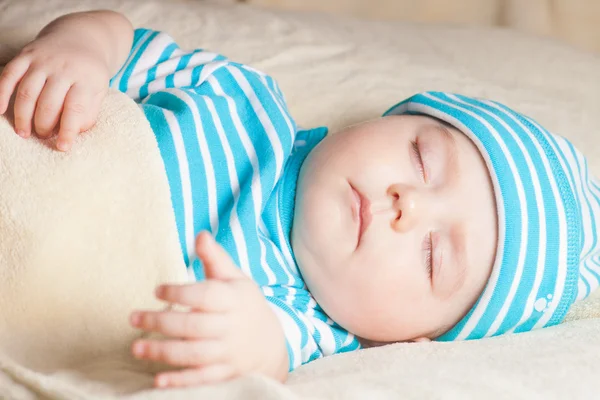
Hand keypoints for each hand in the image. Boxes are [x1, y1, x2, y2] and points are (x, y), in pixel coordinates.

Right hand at [0, 33, 109, 150]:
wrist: (82, 37)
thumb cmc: (90, 73)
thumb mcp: (98, 91)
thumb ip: (89, 112)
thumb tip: (75, 132)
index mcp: (86, 79)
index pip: (75, 109)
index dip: (67, 131)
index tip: (62, 148)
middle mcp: (64, 68)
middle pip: (48, 103)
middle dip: (43, 125)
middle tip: (42, 137)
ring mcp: (43, 60)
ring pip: (27, 92)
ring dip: (23, 116)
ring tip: (24, 133)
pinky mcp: (26, 55)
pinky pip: (9, 75)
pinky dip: (2, 93)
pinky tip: (1, 111)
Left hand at [130, 232, 288, 387]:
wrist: (270, 344)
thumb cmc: (244, 304)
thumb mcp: (235, 279)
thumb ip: (215, 258)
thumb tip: (200, 234)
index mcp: (234, 299)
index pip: (206, 295)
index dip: (180, 292)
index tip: (156, 290)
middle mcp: (232, 327)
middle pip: (194, 326)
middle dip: (161, 322)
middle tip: (133, 317)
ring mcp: (229, 353)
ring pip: (194, 354)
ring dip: (163, 351)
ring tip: (135, 347)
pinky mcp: (225, 374)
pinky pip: (201, 379)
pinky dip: (180, 381)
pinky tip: (157, 380)